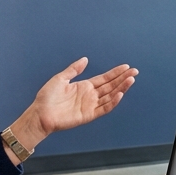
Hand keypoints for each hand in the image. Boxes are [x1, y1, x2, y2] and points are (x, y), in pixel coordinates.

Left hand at [22, 60, 136, 141]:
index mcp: (84, 86)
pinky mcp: (89, 115)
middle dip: (123, 78)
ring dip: (121, 88)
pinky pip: (104, 108)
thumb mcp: (60, 78)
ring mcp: (90, 105)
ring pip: (110, 96)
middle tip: (135, 71)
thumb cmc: (47, 97)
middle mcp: (90, 95)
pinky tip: (120, 94)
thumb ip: (74, 69)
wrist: (40, 114)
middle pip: (111, 85)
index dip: (115, 73)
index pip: (104, 78)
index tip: (126, 67)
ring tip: (131, 80)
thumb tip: (85, 59)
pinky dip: (113, 102)